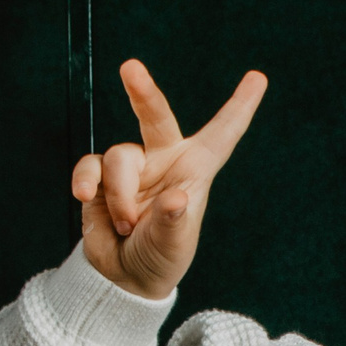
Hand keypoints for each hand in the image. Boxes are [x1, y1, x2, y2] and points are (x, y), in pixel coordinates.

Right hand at [72, 60, 267, 299]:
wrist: (123, 277)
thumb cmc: (161, 257)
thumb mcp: (173, 245)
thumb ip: (172, 222)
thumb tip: (175, 198)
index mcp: (194, 171)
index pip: (221, 135)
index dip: (239, 107)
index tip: (258, 78)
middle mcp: (164, 161)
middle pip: (156, 118)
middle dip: (143, 93)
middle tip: (131, 68)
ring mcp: (131, 168)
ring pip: (119, 156)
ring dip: (120, 194)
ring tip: (126, 225)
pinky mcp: (100, 178)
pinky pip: (90, 166)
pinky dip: (86, 181)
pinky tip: (87, 199)